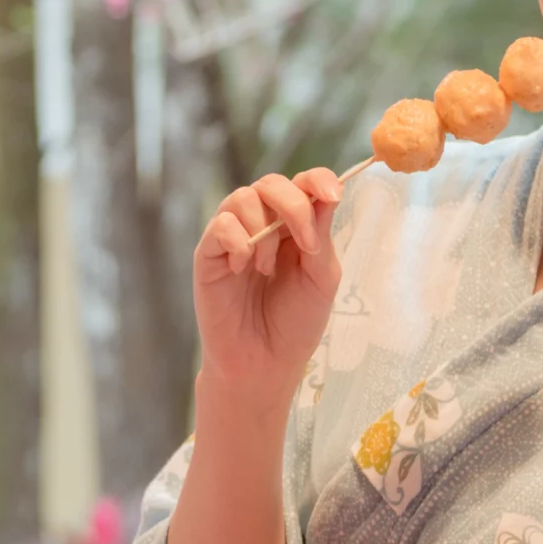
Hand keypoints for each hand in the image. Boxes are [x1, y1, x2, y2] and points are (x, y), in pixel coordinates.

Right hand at [193, 170, 345, 414]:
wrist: (264, 364)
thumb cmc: (294, 324)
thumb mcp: (320, 279)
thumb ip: (321, 234)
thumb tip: (326, 192)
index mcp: (295, 227)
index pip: (304, 184)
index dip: (318, 179)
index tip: (333, 194)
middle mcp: (263, 225)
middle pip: (272, 183)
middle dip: (293, 205)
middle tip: (306, 244)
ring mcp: (233, 237)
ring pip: (243, 197)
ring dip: (263, 230)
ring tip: (266, 268)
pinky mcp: (209, 254)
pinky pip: (220, 225)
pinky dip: (237, 241)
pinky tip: (242, 268)